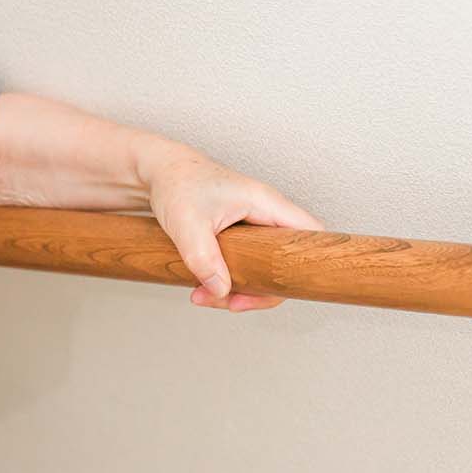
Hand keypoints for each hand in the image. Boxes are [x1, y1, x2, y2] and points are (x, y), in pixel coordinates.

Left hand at [140, 143, 324, 311]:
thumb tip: (222, 291)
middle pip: (286, 261)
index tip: (281, 289)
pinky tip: (203, 287)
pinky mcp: (240, 235)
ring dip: (239, 290)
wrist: (159, 170)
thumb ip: (204, 258)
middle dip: (262, 290)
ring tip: (202, 296)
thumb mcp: (186, 223)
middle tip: (232, 303)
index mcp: (266, 202)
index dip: (307, 263)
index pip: (312, 234)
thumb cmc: (176, 183)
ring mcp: (254, 224)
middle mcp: (266, 213)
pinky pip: (248, 265)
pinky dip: (228, 281)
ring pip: (264, 268)